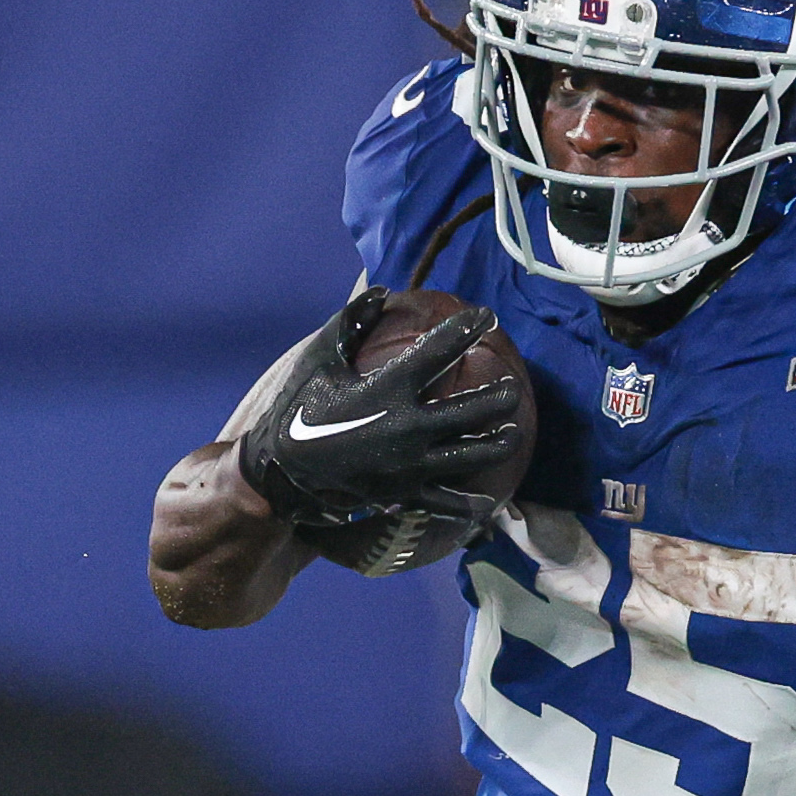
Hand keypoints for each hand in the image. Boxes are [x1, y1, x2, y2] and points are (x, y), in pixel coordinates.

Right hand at [237, 290, 525, 529]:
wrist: (282, 471)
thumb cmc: (301, 408)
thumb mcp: (319, 360)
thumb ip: (350, 323)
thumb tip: (380, 291)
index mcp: (388, 389)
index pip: (439, 351)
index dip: (466, 329)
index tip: (487, 316)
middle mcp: (408, 426)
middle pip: (474, 410)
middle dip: (501, 397)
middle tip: (512, 390)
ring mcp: (411, 465)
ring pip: (473, 455)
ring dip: (500, 444)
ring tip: (512, 433)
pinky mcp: (406, 494)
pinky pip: (448, 502)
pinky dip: (470, 504)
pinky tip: (487, 502)